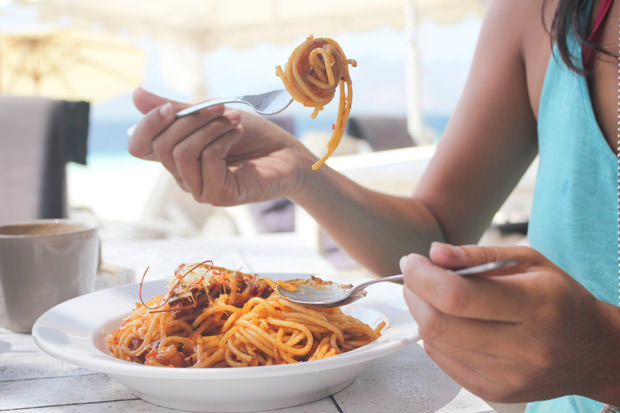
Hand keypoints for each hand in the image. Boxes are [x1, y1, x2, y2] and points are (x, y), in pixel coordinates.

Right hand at [127, 88, 315, 205]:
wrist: (287, 153)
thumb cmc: (251, 135)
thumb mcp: (210, 114)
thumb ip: (177, 109)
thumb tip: (135, 95)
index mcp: (176, 155)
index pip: (139, 146)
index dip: (147, 125)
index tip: (170, 107)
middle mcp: (183, 176)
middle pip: (161, 146)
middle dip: (190, 120)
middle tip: (220, 109)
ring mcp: (199, 189)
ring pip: (181, 153)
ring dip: (210, 129)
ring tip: (233, 121)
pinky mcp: (218, 196)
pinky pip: (206, 160)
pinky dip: (222, 140)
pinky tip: (238, 134)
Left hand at [400, 242, 619, 403]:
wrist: (592, 350)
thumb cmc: (559, 297)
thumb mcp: (528, 261)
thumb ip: (478, 255)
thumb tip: (434, 254)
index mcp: (536, 306)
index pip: (458, 296)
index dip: (423, 277)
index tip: (411, 261)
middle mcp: (524, 347)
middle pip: (440, 323)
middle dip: (415, 293)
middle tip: (415, 275)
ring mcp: (509, 376)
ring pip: (438, 343)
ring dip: (421, 313)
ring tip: (429, 295)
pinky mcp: (496, 392)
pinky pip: (444, 362)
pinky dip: (435, 337)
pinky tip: (446, 321)